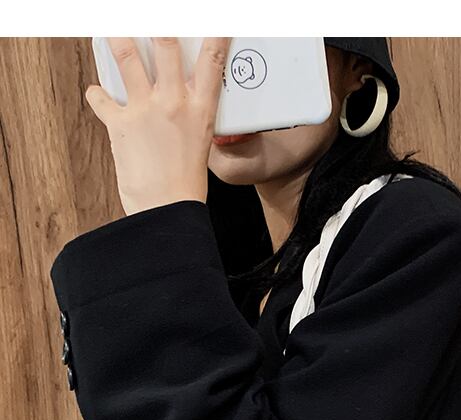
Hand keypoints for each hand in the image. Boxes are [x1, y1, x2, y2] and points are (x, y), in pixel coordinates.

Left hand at [85, 37, 229, 215]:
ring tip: (112, 29)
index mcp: (201, 111)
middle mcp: (174, 103)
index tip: (213, 22)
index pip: (212, 61)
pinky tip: (97, 93)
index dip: (215, 34)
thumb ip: (188, 115)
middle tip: (153, 18)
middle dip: (158, 25)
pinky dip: (96, 94)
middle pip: (166, 44)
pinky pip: (101, 97)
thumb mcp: (198, 144)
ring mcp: (146, 110)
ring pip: (127, 56)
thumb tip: (175, 99)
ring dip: (118, 38)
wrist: (166, 210)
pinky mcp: (120, 123)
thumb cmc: (184, 186)